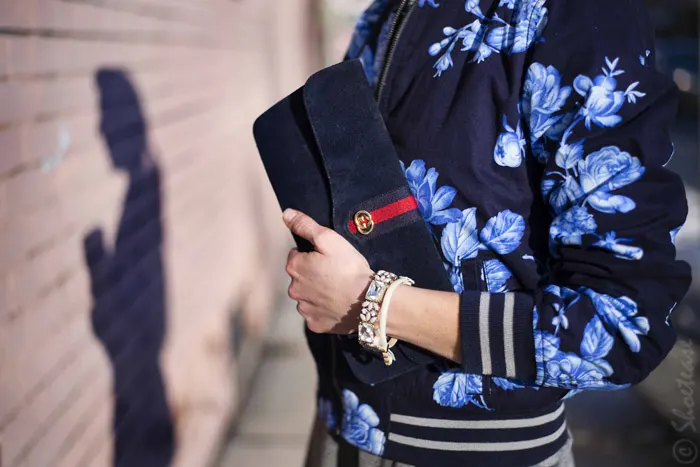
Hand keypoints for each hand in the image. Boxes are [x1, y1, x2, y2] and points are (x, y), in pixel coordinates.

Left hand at [282, 208, 373, 333]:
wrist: (368, 301)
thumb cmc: (348, 267)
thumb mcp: (328, 238)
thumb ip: (305, 225)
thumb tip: (286, 214)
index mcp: (294, 267)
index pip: (296, 256)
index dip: (312, 255)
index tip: (328, 258)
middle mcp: (294, 290)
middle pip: (300, 277)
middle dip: (312, 274)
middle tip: (334, 272)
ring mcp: (304, 309)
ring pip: (307, 297)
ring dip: (317, 292)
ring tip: (337, 289)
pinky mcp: (315, 324)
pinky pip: (316, 314)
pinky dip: (324, 310)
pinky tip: (337, 304)